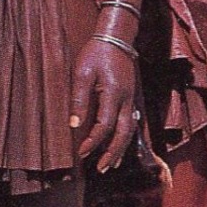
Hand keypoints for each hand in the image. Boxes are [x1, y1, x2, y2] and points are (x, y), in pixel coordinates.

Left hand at [70, 37, 140, 170]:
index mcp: (113, 93)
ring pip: (131, 130)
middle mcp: (126, 99)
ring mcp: (131, 98)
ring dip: (122, 149)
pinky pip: (132, 122)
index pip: (105, 125)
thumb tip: (74, 125)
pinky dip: (126, 138)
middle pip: (124, 133)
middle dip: (113, 153)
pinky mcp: (131, 97)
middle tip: (102, 169)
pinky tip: (120, 145)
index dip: (94, 142)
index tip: (81, 153)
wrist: (117, 37)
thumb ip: (79, 99)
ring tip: (112, 165)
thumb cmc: (96, 53)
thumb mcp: (82, 73)